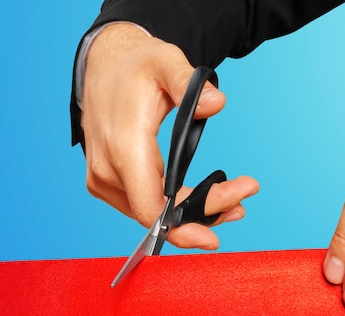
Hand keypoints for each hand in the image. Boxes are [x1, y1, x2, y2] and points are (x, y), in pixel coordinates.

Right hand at [81, 24, 258, 249]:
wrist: (104, 65)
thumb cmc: (135, 66)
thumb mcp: (164, 62)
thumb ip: (188, 82)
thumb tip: (216, 103)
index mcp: (123, 145)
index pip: (152, 207)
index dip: (187, 224)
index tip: (222, 222)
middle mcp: (107, 169)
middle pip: (159, 214)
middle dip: (204, 213)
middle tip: (241, 202)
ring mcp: (102, 179)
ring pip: (151, 214)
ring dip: (191, 213)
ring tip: (231, 202)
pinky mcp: (104, 182)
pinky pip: (141, 205)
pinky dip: (172, 207)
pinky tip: (200, 200)